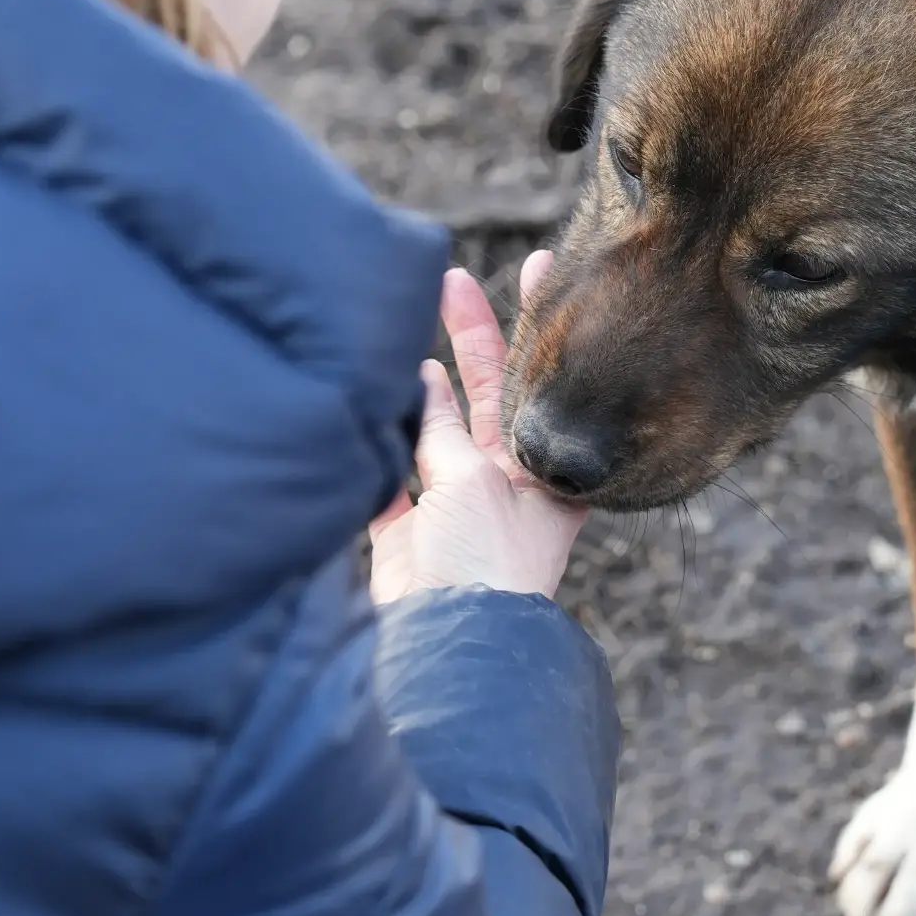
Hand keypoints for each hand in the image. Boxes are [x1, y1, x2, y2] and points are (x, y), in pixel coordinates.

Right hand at [369, 254, 585, 605]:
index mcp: (545, 473)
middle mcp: (506, 486)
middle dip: (471, 338)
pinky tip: (370, 406)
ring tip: (399, 331)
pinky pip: (390, 479)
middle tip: (450, 278)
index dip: (539, 328)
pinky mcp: (409, 540)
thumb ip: (445, 430)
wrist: (446, 649)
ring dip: (419, 389)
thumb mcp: (473, 481)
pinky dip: (379, 447)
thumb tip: (419, 385)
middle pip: (489, 396)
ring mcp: (456, 510)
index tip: (543, 266)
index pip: (544, 385)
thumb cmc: (485, 566)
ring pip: (435, 431)